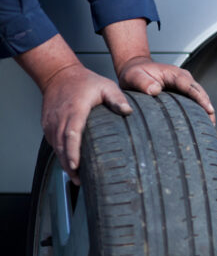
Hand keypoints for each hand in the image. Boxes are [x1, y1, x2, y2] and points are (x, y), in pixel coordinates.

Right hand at [16, 34, 132, 184]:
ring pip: (55, 147)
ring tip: (76, 178)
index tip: (76, 165)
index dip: (72, 151)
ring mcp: (51, 122)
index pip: (71, 134)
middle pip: (61, 145)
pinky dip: (60, 155)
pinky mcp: (48, 125)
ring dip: (64, 162)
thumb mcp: (105, 86)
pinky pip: (53, 143)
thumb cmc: (85, 82)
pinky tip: (70, 166)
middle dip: (69, 164)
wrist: (59, 74)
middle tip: (79, 181)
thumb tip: (128, 111)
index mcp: (75, 110)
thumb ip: (117, 98)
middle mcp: (60, 118)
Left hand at [117, 56, 215, 123]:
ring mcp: (185, 86)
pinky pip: (195, 102)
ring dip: (206, 111)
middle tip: (211, 125)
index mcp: (174, 74)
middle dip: (207, 108)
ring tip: (209, 128)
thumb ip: (143, 82)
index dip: (200, 98)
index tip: (209, 110)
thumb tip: (155, 90)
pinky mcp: (184, 93)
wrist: (135, 69)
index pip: (190, 86)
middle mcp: (184, 78)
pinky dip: (199, 112)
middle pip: (200, 93)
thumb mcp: (134, 76)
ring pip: (200, 98)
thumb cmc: (135, 73)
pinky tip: (201, 124)